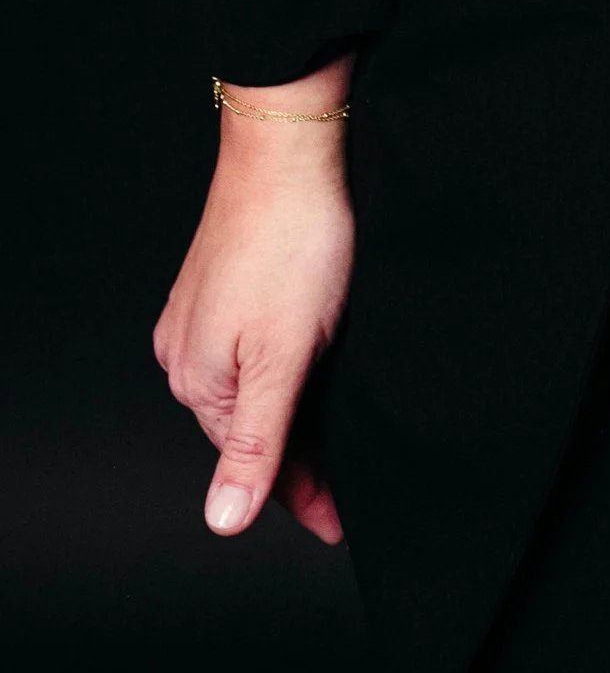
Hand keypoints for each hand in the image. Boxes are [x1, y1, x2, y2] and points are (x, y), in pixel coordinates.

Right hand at [153, 64, 356, 544]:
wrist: (290, 148)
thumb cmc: (294, 244)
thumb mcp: (284, 356)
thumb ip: (256, 443)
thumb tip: (222, 522)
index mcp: (200, 385)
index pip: (254, 467)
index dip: (303, 498)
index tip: (345, 524)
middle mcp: (188, 357)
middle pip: (254, 431)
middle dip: (303, 459)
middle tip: (358, 483)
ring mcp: (202, 319)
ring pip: (255, 390)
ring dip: (297, 413)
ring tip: (348, 433)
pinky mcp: (222, 286)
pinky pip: (255, 351)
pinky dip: (288, 372)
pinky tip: (320, 368)